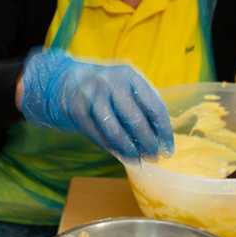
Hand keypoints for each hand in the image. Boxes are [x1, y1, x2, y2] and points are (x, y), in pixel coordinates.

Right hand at [20, 49, 173, 159]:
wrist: (67, 81)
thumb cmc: (108, 89)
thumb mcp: (127, 87)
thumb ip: (144, 107)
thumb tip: (161, 141)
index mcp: (130, 76)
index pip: (154, 107)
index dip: (163, 132)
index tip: (168, 150)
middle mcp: (111, 83)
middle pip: (135, 120)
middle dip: (147, 143)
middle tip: (153, 157)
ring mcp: (92, 96)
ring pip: (114, 130)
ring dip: (128, 149)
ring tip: (137, 160)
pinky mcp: (77, 110)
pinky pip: (97, 135)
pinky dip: (110, 148)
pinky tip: (120, 155)